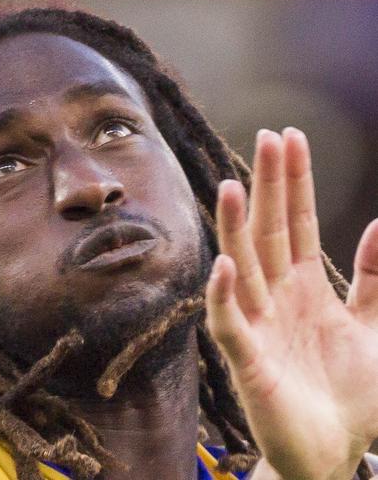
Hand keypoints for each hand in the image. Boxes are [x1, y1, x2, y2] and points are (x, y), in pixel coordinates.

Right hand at [205, 127, 377, 478]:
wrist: (332, 453)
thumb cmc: (349, 395)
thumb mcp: (376, 328)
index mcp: (307, 287)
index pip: (298, 223)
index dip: (295, 182)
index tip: (290, 139)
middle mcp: (278, 298)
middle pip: (269, 233)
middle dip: (269, 187)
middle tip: (266, 139)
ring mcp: (259, 325)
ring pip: (243, 268)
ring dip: (235, 229)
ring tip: (231, 186)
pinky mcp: (247, 361)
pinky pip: (230, 323)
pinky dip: (225, 296)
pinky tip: (224, 266)